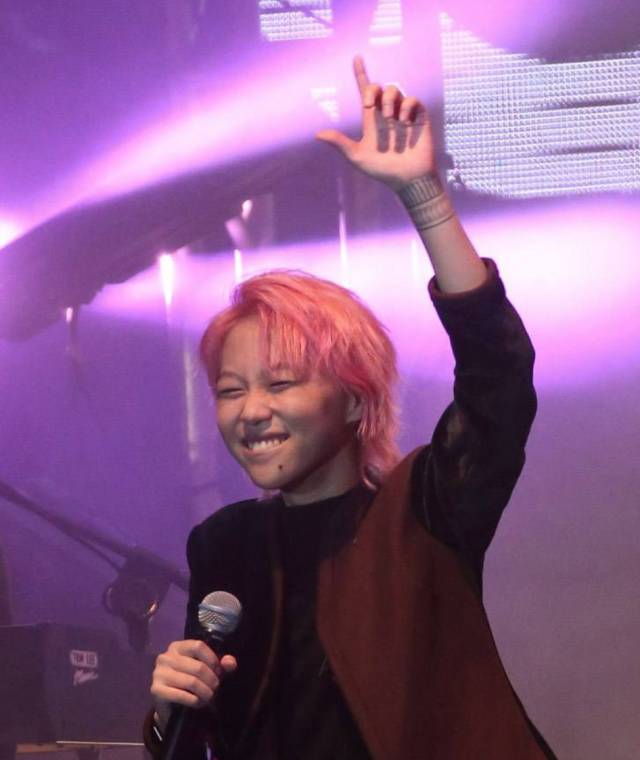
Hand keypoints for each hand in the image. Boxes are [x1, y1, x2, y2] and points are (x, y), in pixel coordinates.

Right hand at [150, 639, 237, 730]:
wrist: (171, 706)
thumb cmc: (190, 682)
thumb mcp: (206, 670)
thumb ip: (220, 664)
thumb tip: (230, 662)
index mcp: (177, 647)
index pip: (198, 646)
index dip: (212, 659)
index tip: (219, 672)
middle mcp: (165, 657)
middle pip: (197, 666)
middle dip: (211, 680)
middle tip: (215, 688)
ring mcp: (159, 673)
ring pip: (191, 682)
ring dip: (205, 692)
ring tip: (209, 697)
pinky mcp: (156, 690)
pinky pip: (182, 695)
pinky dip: (195, 701)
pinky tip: (199, 703)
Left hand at [316, 56, 436, 189]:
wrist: (408, 180)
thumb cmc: (383, 171)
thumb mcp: (357, 157)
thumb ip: (340, 144)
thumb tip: (317, 135)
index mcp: (371, 120)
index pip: (365, 93)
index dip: (360, 74)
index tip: (356, 58)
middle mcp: (386, 114)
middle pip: (378, 87)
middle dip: (372, 90)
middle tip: (368, 106)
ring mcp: (403, 114)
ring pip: (394, 90)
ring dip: (388, 101)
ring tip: (389, 119)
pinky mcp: (418, 117)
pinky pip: (412, 100)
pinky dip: (406, 106)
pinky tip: (404, 120)